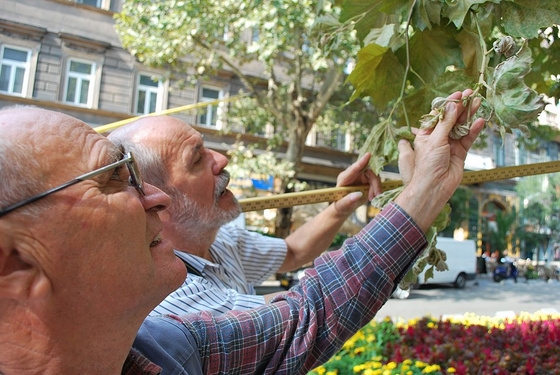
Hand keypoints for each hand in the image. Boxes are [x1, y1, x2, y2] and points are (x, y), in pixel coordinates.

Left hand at [333, 152, 381, 213]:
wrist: (345, 208)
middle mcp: (353, 174)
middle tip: (377, 195)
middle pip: (368, 171)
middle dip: (374, 183)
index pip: (353, 168)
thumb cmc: (341, 206)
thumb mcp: (342, 205)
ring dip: (376, 187)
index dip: (361, 162)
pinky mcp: (366, 180)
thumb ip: (348, 200)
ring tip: (373, 199)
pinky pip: (375, 181)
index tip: (368, 154)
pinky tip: (373, 197)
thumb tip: (358, 195)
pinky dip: (376, 189)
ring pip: (374, 176)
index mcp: (344, 178)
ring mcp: (360, 176)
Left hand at [395, 89, 484, 230]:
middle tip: (471, 94)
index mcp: (426, 134)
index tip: (458, 94)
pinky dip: (474, 130)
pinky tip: (480, 120)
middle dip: (461, 107)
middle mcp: (438, 138)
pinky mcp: (460, 152)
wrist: (434, 187)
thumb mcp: (434, 140)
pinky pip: (468, 138)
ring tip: (477, 102)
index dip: (448, 104)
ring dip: (469, 115)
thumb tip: (452, 106)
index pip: (438, 115)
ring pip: (461, 127)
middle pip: (451, 119)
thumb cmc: (427, 165)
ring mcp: (450, 145)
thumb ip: (445, 123)